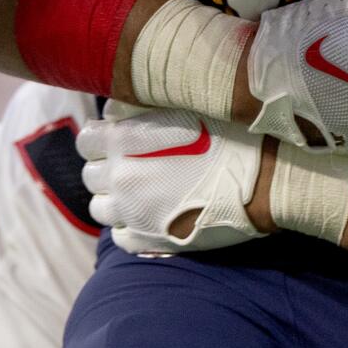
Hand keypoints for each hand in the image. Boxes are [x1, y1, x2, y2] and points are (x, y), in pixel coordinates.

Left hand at [79, 105, 266, 254]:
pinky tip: (149, 215)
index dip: (100, 138)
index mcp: (124, 142)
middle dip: (106, 169)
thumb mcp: (182, 106)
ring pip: (101, 209)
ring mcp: (133, 214)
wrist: (260, 178)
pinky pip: (121, 238)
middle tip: (132, 164)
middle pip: (91, 177)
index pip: (86, 141)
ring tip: (139, 192)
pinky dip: (128, 227)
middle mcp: (121, 179)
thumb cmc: (227, 134)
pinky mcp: (150, 241)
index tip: (115, 138)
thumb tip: (116, 111)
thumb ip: (141, 108)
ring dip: (114, 199)